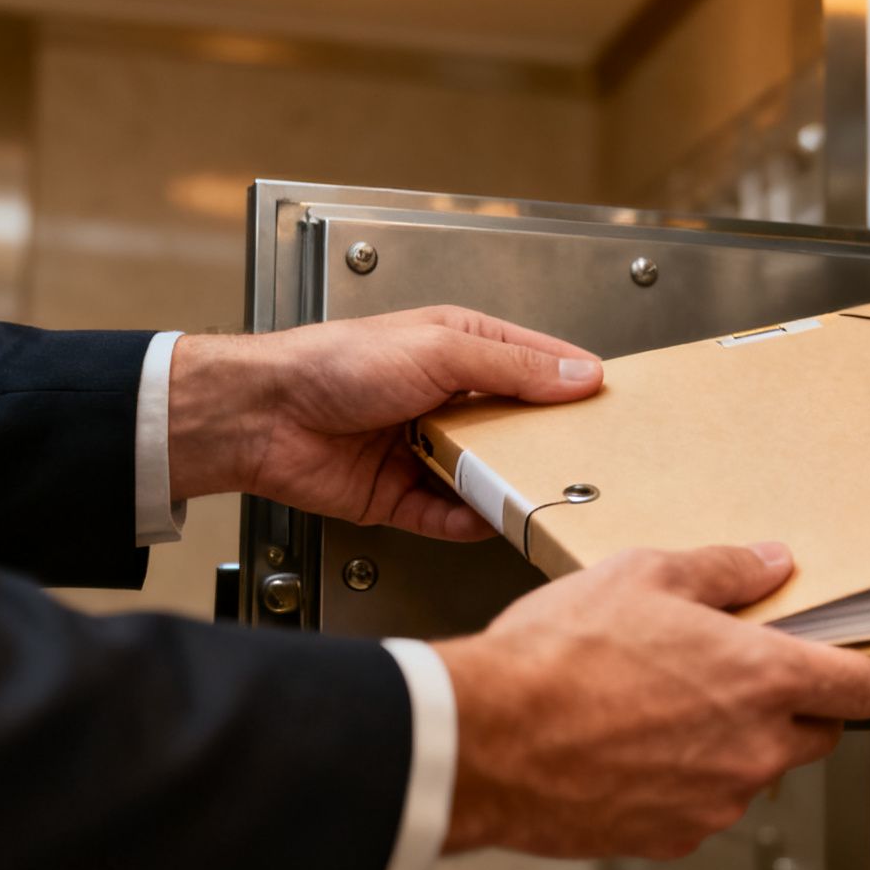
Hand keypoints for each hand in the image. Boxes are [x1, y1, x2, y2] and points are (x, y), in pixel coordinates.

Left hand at [166, 306, 602, 539]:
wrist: (261, 415)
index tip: (607, 404)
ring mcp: (423, 449)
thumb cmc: (333, 362)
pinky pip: (447, 516)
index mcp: (459, 349)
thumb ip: (513, 366)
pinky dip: (468, 521)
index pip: (533, 365)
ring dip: (508, 485)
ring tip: (543, 494)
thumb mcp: (441, 349)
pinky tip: (488, 520)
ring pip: (485, 475)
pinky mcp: (399, 496)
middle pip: (515, 427)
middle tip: (586, 459)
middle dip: (546, 444)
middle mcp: (445, 399)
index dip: (570, 383)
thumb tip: (576, 374)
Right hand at [432, 542, 869, 858]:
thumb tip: (768, 562)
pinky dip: (691, 777)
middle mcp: (754, 747)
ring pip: (759, 769)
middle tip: (748, 670)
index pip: (864, 685)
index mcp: (764, 678)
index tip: (869, 662)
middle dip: (799, 703)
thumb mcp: (645, 574)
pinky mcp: (673, 835)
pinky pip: (707, 803)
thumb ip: (724, 570)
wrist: (486, 740)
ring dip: (738, 740)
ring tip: (671, 702)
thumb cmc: (558, 658)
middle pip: (819, 731)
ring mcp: (716, 799)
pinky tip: (641, 742)